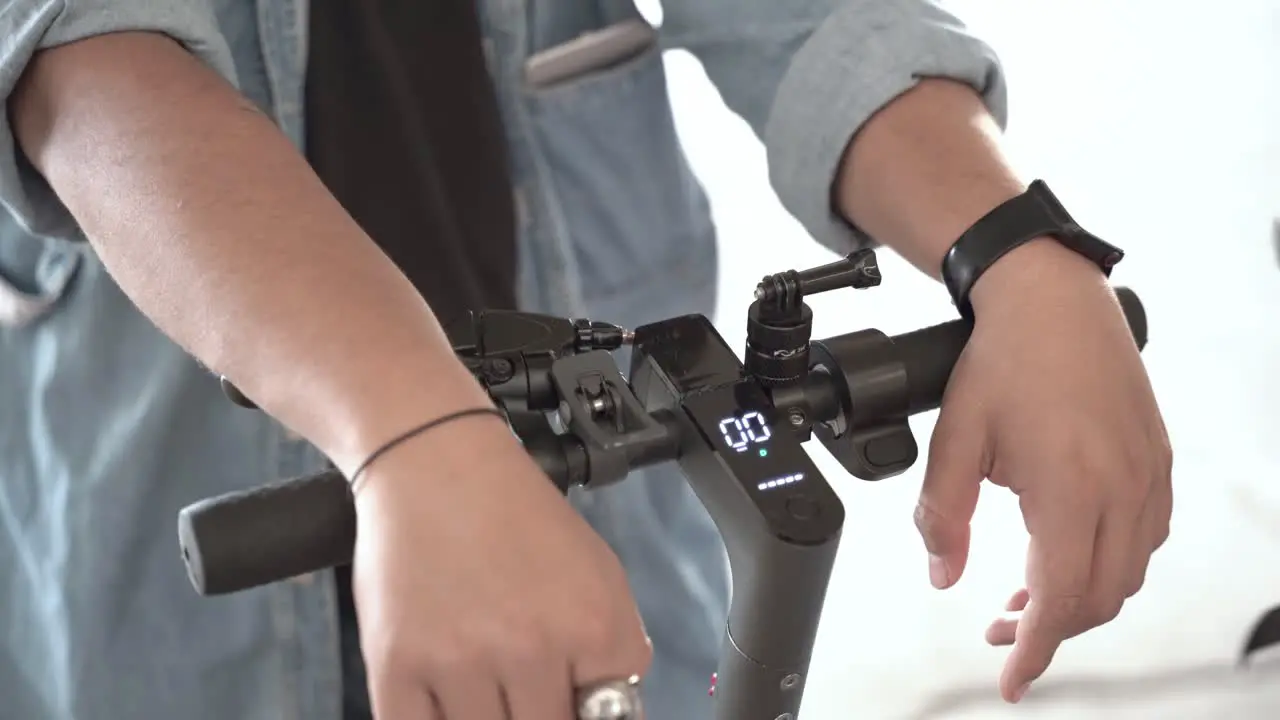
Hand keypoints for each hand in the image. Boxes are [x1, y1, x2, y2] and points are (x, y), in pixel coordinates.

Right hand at [350, 412, 650, 717]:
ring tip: (479, 673)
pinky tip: (442, 699)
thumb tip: (606, 715)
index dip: (584, 714)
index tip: (563, 699)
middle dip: (534, 711)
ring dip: (483, 716)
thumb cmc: (515, 515)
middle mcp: (530, 650)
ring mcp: (460, 662)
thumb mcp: (599, 573)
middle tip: (518, 682)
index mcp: (593, 628)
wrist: (435, 459)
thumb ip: (614, 651)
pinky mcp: (396, 667)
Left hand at [913, 239, 1171, 702]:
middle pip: (1099, 597)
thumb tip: (942, 575)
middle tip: (1001, 630)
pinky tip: (1070, 553)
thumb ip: (941, 515)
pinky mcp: (1158, 459)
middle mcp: (1122, 486)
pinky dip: (1111, 563)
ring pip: (1128, 572)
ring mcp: (1148, 473)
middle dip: (1051, 629)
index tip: (1012, 679)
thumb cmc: (1003, 359)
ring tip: (1028, 596)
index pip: (1060, 598)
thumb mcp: (955, 439)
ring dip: (1081, 598)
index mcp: (1069, 485)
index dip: (1036, 650)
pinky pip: (1148, 536)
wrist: (1051, 297)